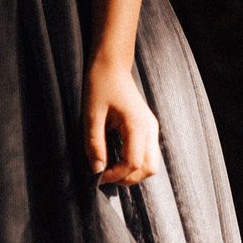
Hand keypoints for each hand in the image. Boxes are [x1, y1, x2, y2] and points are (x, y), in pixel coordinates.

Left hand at [85, 58, 157, 186]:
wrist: (111, 65)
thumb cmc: (100, 85)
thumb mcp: (91, 115)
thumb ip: (94, 144)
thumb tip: (97, 170)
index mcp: (138, 125)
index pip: (133, 163)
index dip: (116, 175)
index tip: (97, 177)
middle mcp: (150, 129)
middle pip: (149, 168)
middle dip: (128, 178)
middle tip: (105, 176)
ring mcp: (151, 129)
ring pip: (151, 164)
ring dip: (133, 172)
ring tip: (110, 169)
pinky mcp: (147, 128)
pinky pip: (147, 154)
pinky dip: (134, 163)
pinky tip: (116, 158)